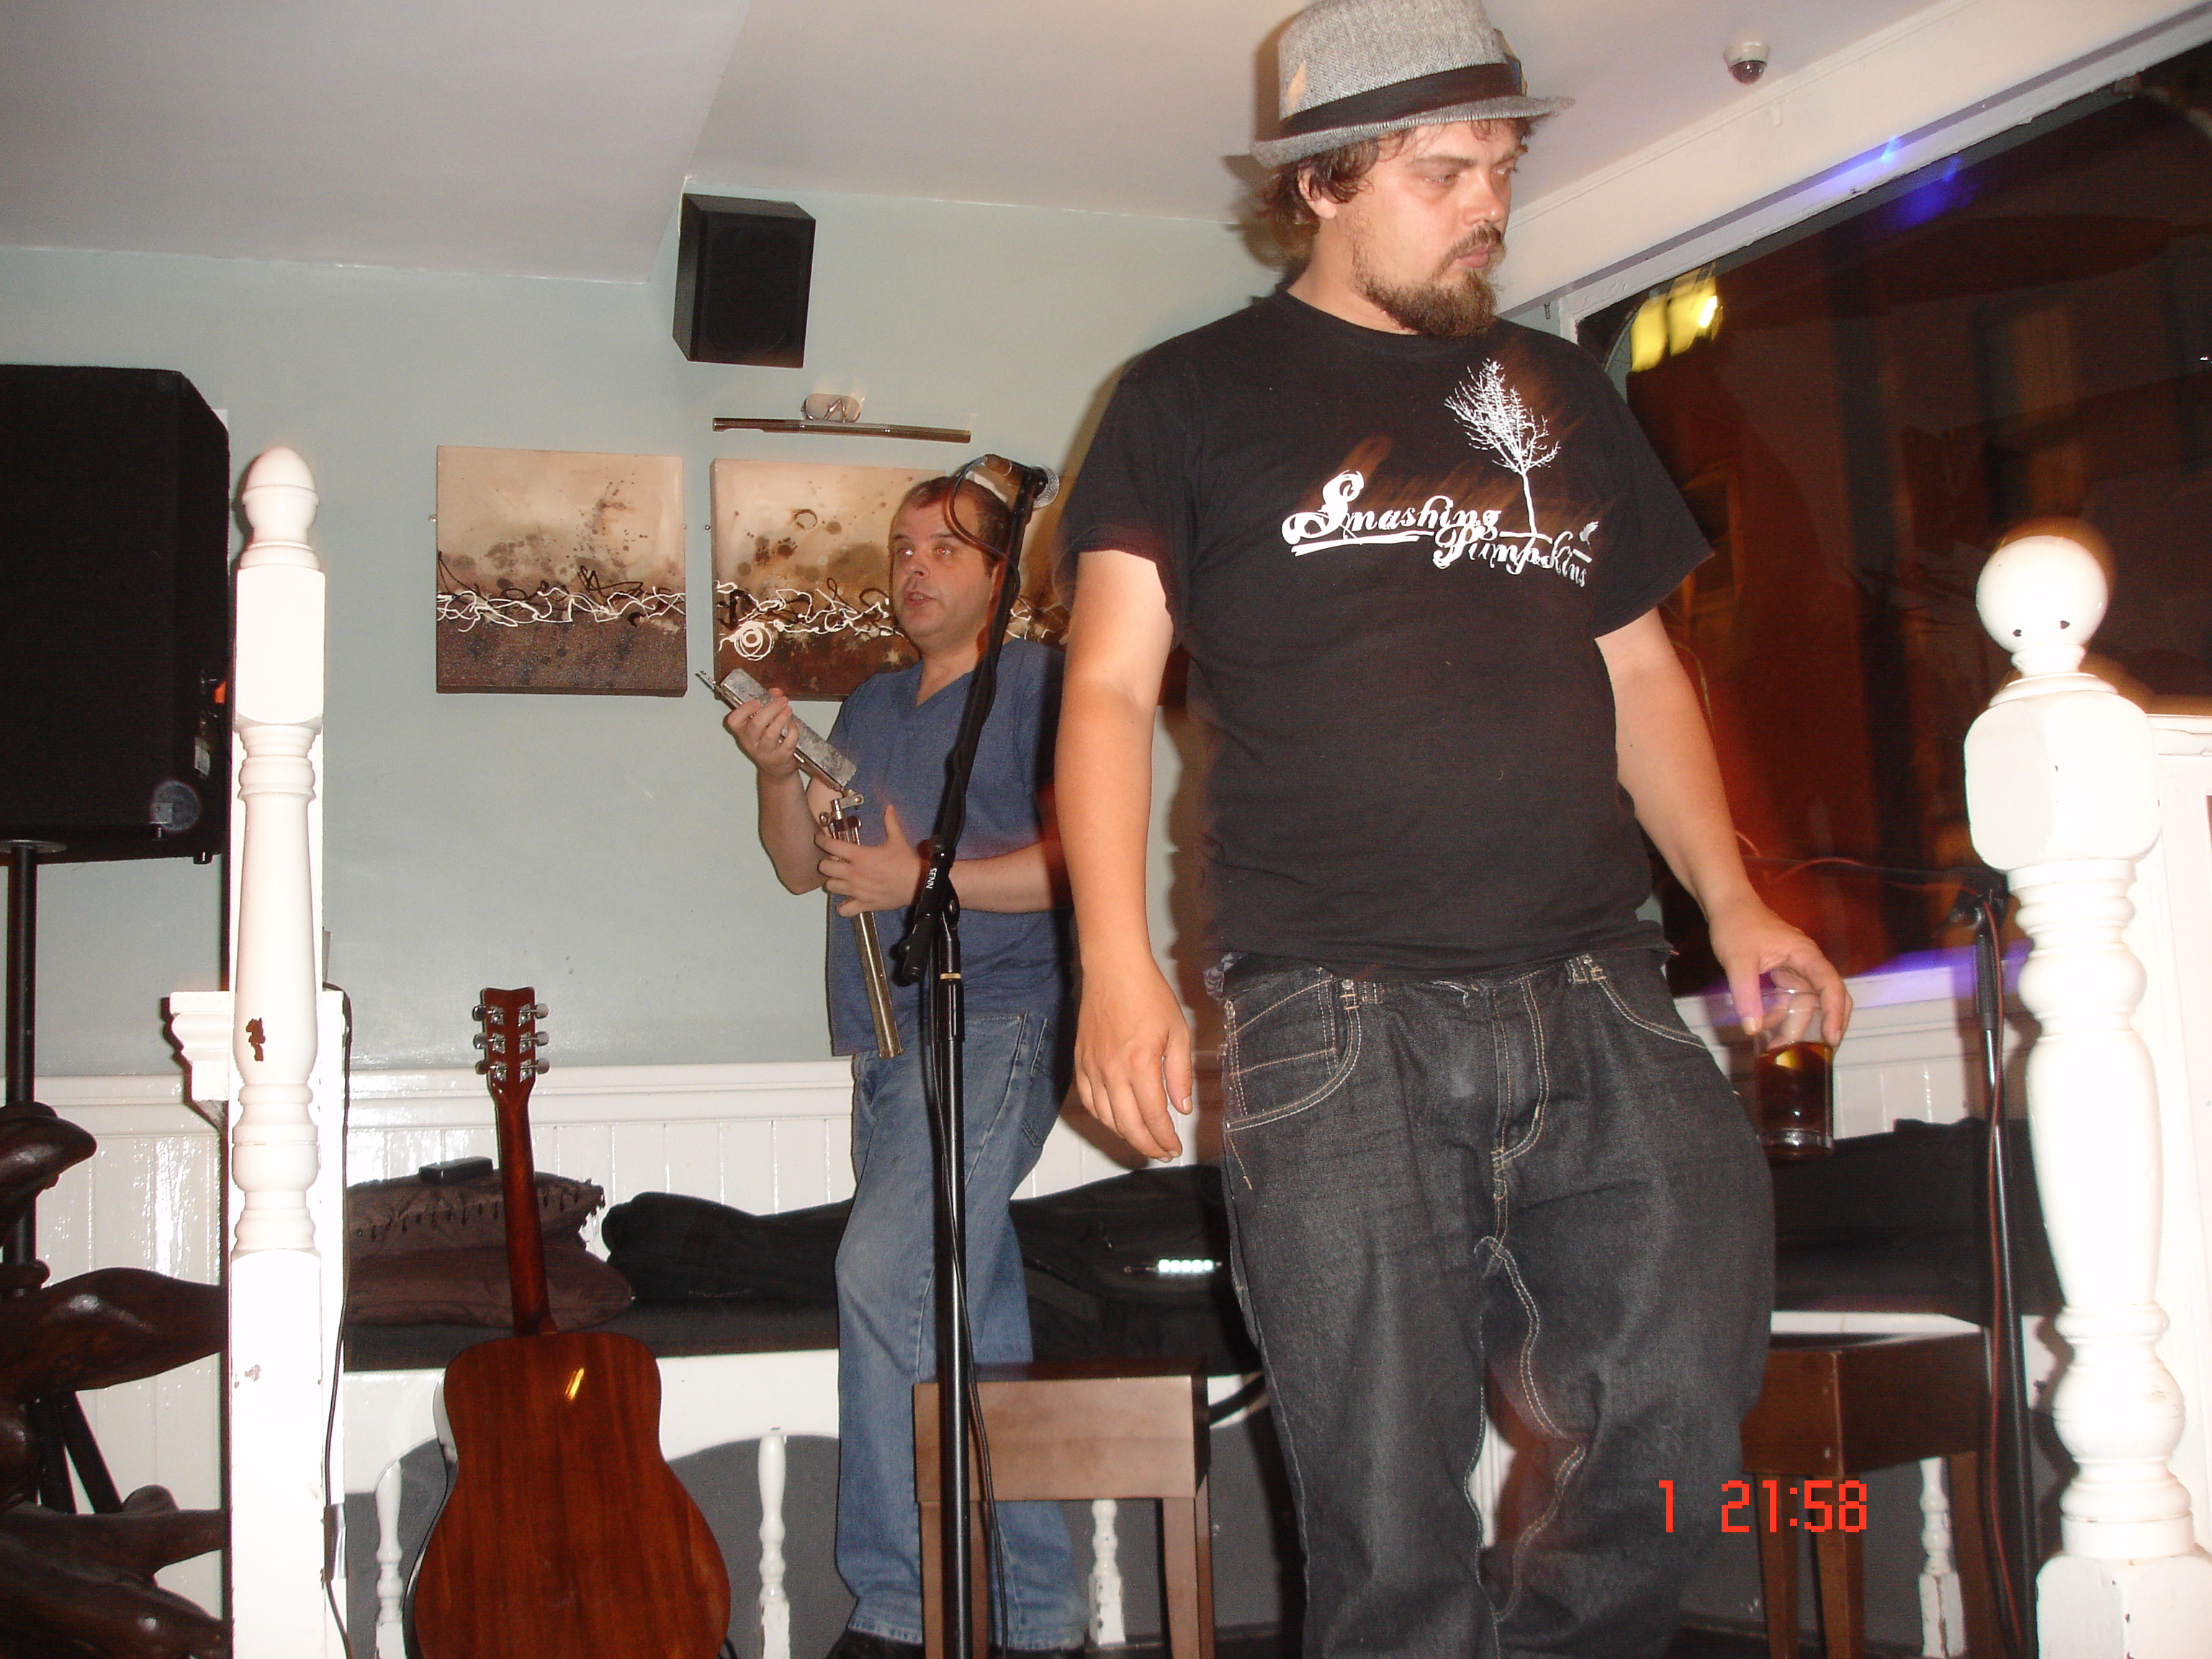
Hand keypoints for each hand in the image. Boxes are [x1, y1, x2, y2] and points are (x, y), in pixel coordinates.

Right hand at [724, 691, 802, 779]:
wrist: (775, 769)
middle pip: (756, 724)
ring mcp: (765, 752)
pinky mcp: (780, 758)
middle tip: (782, 700)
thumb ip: (768, 704)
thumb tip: (776, 692)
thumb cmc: (768, 742)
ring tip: (788, 709)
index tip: (757, 701)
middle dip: (771, 709)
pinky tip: (793, 725)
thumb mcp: (763, 724)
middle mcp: (751, 743)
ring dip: (782, 719)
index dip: (744, 710)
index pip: (734, 721)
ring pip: (771, 734)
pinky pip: (787, 743)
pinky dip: (792, 732)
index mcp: (743, 732)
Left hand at [816, 801, 923, 916]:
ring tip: (840, 879)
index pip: (830, 845)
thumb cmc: (906, 863)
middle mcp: (853, 873)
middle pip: (825, 867)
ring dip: (833, 882)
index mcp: (859, 855)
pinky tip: (847, 900)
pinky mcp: (863, 904)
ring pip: (830, 887)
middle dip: (827, 863)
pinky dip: (843, 907)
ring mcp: (857, 890)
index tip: (820, 839)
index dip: (821, 840)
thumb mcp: (897, 839)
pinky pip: (844, 909)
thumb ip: (890, 823)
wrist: (918, 883)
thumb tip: (890, 808)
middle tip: (833, 861)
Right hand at [1073, 961, 1193, 1159]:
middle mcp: (1113, 1072)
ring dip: (1125, 1135)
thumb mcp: (1178, 1032)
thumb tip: (1182, 1107)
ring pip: (1106, 1117)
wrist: (1113, 970)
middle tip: (1161, 1153)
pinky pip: (1088, 1100)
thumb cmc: (1149, 996)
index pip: (1153, 1117)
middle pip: (1128, 1125)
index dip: (1164, 1138)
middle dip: (1146, 1145)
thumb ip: (1180, 1073)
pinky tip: (1116, 1120)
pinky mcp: (1081, 1061)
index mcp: (1141, 1065)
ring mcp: (1093, 1068)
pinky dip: (1102, 1117)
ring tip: (1142, 1139)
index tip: (1174, 1149)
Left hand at [1706, 892, 1852, 1046]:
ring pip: (1805, 1001)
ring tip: (1779, 1046)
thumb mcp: (1738, 961)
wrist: (1725, 904)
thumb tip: (1753, 1028)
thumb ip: (1746, 995)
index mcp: (1805, 955)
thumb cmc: (1736, 923)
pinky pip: (1788, 997)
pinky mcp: (1781, 972)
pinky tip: (1767, 1028)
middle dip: (1826, 1023)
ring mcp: (1794, 968)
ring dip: (1795, 1023)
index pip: (1831, 986)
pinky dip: (1781, 1014)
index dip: (1835, 1012)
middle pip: (1827, 997)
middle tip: (1818, 1052)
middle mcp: (1805, 962)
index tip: (1832, 1036)